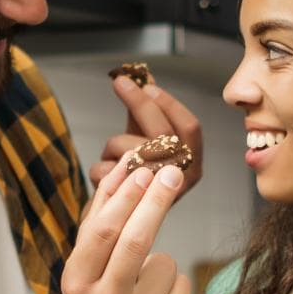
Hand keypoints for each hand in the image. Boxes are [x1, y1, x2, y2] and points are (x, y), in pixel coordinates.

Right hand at [60, 157, 192, 293]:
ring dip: (161, 259)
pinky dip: (174, 282)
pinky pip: (182, 284)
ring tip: (141, 280)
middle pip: (136, 243)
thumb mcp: (86, 256)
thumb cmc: (94, 289)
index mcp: (77, 283)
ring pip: (166, 263)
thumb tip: (125, 166)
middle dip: (156, 202)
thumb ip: (101, 212)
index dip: (126, 197)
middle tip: (173, 173)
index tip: (145, 170)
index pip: (104, 232)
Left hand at [90, 73, 204, 196]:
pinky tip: (105, 176)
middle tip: (120, 82)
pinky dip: (100, 167)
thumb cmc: (135, 175)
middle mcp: (181, 176)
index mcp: (192, 159)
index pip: (190, 126)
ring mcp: (157, 191)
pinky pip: (109, 171)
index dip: (168, 103)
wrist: (118, 219)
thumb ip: (146, 110)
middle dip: (138, 102)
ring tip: (112, 156)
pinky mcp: (129, 205)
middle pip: (162, 132)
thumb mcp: (145, 138)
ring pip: (131, 150)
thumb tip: (143, 75)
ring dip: (113, 146)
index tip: (148, 84)